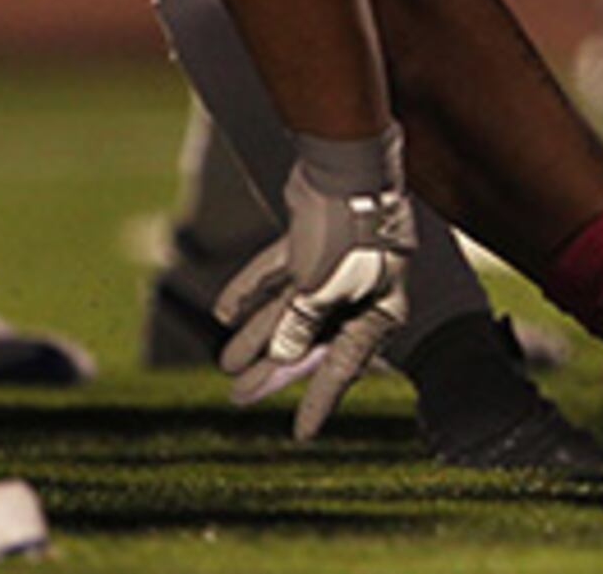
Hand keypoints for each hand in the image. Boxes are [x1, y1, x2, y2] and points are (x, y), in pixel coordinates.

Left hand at [219, 136, 415, 440]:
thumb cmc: (348, 236)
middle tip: (240, 397)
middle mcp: (358, 289)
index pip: (345, 365)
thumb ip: (301, 324)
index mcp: (379, 308)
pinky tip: (223, 312)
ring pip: (290, 309)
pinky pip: (276, 274)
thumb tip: (284, 353)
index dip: (320, 401)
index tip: (302, 435)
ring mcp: (333, 263)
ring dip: (257, 334)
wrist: (345, 167)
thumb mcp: (324, 291)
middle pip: (311, 339)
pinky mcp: (310, 238)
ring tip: (225, 363)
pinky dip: (250, 291)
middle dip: (274, 369)